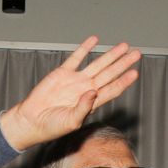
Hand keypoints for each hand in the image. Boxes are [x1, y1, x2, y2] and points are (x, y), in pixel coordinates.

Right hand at [0, 37, 140, 150]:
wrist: (32, 120)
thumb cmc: (52, 127)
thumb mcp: (71, 122)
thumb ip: (84, 108)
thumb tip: (93, 92)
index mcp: (91, 103)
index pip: (112, 89)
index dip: (124, 81)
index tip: (135, 73)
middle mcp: (86, 89)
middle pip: (110, 74)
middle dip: (123, 63)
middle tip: (136, 54)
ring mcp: (76, 80)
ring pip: (98, 64)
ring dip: (111, 55)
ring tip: (123, 46)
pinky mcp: (62, 73)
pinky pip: (76, 58)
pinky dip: (85, 48)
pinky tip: (94, 40)